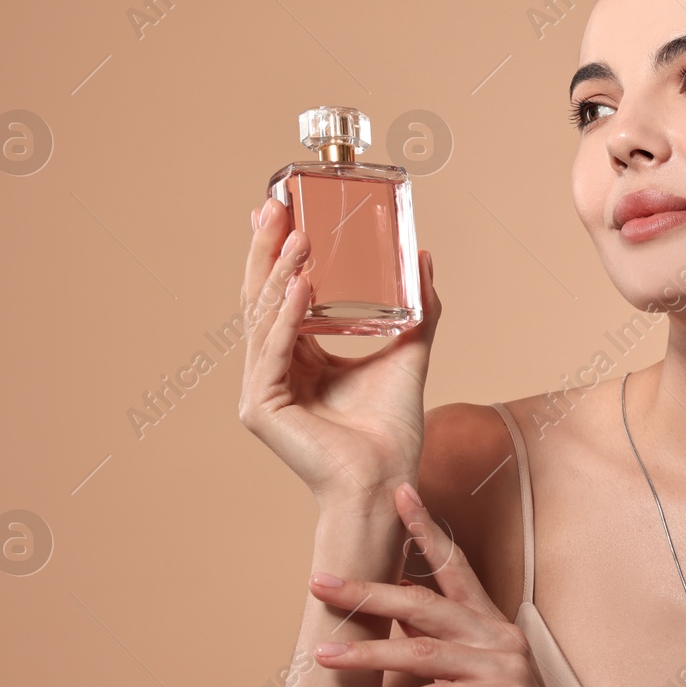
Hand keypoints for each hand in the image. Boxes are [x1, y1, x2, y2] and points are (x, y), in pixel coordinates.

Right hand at [237, 196, 441, 510]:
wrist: (388, 481)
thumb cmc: (393, 431)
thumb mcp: (408, 353)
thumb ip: (418, 309)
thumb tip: (424, 257)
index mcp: (298, 358)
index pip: (281, 294)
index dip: (278, 252)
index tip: (280, 207)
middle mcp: (273, 370)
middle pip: (262, 298)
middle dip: (267, 250)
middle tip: (274, 205)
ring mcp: (261, 389)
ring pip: (265, 318)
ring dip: (280, 274)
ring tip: (298, 234)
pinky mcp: (262, 406)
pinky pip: (274, 350)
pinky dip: (288, 315)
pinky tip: (302, 284)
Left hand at [309, 483, 593, 686]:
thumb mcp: (467, 681)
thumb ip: (438, 648)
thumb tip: (392, 616)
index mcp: (491, 624)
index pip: (456, 566)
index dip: (426, 528)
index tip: (398, 494)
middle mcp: (500, 637)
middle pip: (425, 604)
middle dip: (369, 591)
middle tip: (320, 582)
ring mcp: (506, 669)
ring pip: (424, 651)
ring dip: (369, 653)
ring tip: (324, 655)